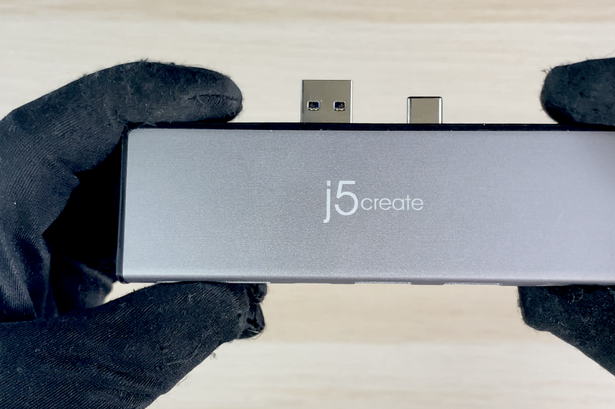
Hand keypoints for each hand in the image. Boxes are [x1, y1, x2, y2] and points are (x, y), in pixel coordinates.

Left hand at [0, 62, 265, 407]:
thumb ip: (147, 339)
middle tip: (242, 181)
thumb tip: (232, 297)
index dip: (157, 93)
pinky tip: (197, 289)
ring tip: (227, 258)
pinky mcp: (46, 284)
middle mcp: (2, 218)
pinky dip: (164, 266)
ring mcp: (25, 251)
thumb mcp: (48, 385)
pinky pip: (116, 251)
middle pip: (104, 158)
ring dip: (179, 229)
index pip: (72, 118)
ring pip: (116, 207)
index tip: (226, 97)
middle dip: (183, 169)